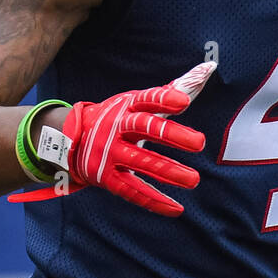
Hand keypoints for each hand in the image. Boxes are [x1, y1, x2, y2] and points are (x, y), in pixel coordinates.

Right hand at [9, 61, 214, 214]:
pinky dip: (154, 201)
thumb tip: (208, 69)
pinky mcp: (106, 178)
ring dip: (169, 171)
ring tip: (193, 180)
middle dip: (172, 135)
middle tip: (199, 143)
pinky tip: (176, 208)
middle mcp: (116, 127)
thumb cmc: (116, 117)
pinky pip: (132, 191)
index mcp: (127, 106)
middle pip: (144, 128)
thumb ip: (171, 90)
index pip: (147, 99)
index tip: (184, 101)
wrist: (69, 139)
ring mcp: (109, 153)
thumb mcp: (135, 100)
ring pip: (141, 162)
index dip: (164, 99)